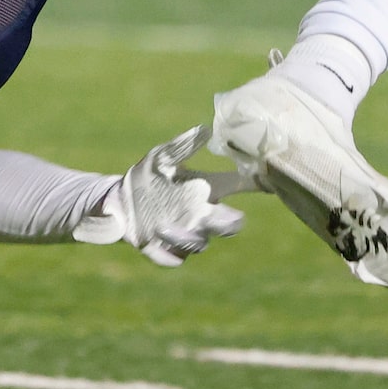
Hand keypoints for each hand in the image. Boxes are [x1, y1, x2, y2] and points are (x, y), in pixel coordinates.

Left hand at [74, 127, 248, 266]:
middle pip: (227, 224)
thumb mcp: (160, 157)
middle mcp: (199, 214)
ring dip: (187, 238)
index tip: (270, 179)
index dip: (255, 183)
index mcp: (205, 189)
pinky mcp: (163, 249)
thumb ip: (182, 146)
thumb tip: (206, 130)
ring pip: (199, 244)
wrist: (117, 200)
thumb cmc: (147, 176)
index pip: (236, 185)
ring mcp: (183, 234)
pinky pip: (173, 258)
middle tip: (231, 218)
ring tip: (163, 226)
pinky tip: (154, 241)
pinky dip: (167, 253)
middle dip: (229, 223)